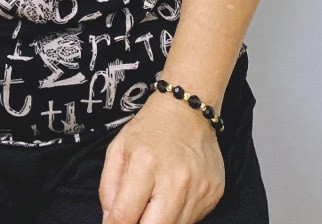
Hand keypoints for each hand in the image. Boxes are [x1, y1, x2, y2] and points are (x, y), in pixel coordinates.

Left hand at [98, 94, 224, 223]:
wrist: (188, 109)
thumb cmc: (151, 127)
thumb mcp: (118, 149)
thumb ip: (108, 188)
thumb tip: (109, 221)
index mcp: (146, 165)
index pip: (125, 217)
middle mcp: (175, 180)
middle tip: (136, 215)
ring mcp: (198, 189)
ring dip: (160, 220)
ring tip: (155, 200)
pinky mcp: (214, 193)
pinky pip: (192, 220)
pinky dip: (178, 215)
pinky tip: (173, 195)